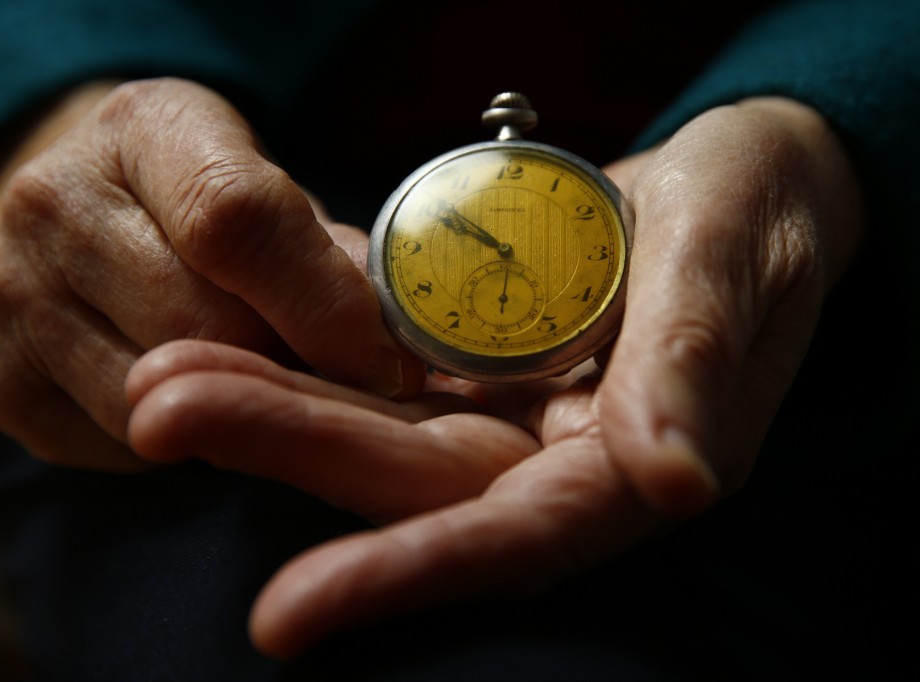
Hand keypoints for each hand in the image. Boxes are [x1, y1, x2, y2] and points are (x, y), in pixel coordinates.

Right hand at [0, 78, 424, 469]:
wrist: (83, 212)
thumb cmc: (202, 198)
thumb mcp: (270, 186)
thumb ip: (330, 256)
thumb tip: (398, 347)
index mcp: (146, 130)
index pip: (237, 221)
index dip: (324, 305)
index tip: (389, 364)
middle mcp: (55, 202)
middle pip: (202, 326)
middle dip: (288, 367)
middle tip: (332, 378)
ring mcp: (9, 295)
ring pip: (160, 399)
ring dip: (235, 406)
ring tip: (259, 375)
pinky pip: (121, 447)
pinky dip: (178, 437)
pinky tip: (191, 391)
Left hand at [125, 97, 863, 655]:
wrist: (737, 179)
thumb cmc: (756, 210)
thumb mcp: (731, 258)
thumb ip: (696, 361)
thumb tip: (675, 483)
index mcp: (637, 465)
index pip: (518, 541)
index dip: (411, 573)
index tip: (289, 614)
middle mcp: (560, 461)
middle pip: (416, 485)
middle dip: (293, 455)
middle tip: (164, 413)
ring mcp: (514, 415)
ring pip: (383, 431)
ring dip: (272, 411)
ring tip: (166, 383)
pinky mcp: (483, 366)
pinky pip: (385, 377)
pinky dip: (308, 362)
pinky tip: (224, 345)